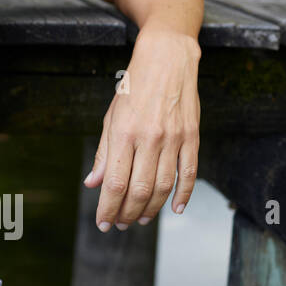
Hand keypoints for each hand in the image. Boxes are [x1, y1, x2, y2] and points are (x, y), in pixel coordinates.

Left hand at [83, 29, 200, 230]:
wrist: (167, 61)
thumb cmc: (133, 89)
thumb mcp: (110, 117)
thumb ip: (104, 152)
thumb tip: (93, 183)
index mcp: (123, 133)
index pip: (115, 182)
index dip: (108, 207)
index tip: (102, 222)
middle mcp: (149, 138)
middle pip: (139, 189)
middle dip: (127, 213)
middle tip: (120, 224)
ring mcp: (174, 139)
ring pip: (164, 186)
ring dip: (151, 208)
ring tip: (140, 219)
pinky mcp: (192, 137)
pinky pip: (190, 173)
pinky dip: (184, 195)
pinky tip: (176, 209)